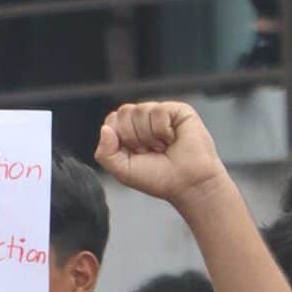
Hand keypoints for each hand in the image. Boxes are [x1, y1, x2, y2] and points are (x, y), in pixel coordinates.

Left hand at [95, 101, 227, 209]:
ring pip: (140, 110)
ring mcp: (160, 114)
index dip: (118, 138)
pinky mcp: (177, 110)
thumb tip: (105, 128)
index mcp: (127, 132)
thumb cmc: (157, 177)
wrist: (187, 182)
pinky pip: (158, 110)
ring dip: (148, 136)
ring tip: (161, 147)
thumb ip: (105, 152)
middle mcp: (142, 120)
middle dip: (132, 137)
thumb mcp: (121, 170)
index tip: (133, 154)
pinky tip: (172, 139)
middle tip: (148, 151)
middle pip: (123, 112)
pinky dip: (162, 130)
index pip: (111, 120)